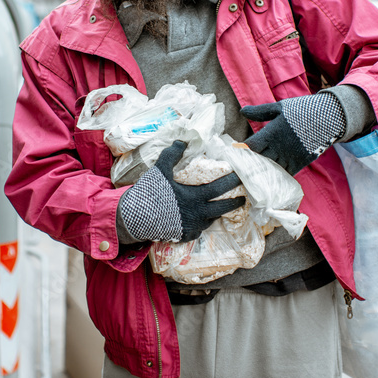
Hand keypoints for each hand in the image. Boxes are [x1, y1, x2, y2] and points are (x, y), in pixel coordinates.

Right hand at [119, 140, 245, 242]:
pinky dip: (202, 222)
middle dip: (234, 203)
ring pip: (211, 220)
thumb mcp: (160, 170)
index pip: (220, 189)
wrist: (135, 218)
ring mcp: (192, 228)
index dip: (231, 182)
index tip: (240, 178)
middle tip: (242, 198)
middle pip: (222, 209)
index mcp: (195, 197)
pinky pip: (199, 229)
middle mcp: (198, 215)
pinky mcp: (186, 236)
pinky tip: (200, 218)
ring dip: (217, 213)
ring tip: (220, 206)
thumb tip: (182, 141)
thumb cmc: (149, 193)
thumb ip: (172, 155)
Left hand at [240, 92, 346, 174]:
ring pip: (271, 168)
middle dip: (253, 160)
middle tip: (246, 162)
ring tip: (259, 168)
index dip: (244, 149)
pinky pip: (285, 173)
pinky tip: (274, 170)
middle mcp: (278, 147)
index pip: (251, 146)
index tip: (240, 150)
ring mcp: (289, 156)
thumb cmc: (301, 110)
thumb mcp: (279, 108)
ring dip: (265, 168)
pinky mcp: (299, 162)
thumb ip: (260, 112)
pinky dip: (278, 173)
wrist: (327, 118)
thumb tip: (242, 111)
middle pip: (259, 159)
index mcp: (271, 133)